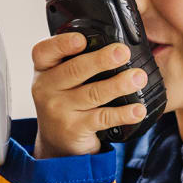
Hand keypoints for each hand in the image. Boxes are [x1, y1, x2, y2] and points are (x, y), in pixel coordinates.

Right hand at [31, 32, 147, 157]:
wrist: (57, 143)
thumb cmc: (64, 102)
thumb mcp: (59, 79)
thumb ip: (74, 61)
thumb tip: (114, 46)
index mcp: (44, 70)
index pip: (44, 51)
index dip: (62, 43)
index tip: (81, 39)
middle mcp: (46, 89)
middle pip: (75, 70)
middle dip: (101, 60)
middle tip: (123, 52)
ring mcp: (59, 111)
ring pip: (93, 94)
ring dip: (118, 85)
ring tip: (138, 78)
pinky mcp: (74, 129)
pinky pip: (102, 118)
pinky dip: (123, 114)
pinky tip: (137, 109)